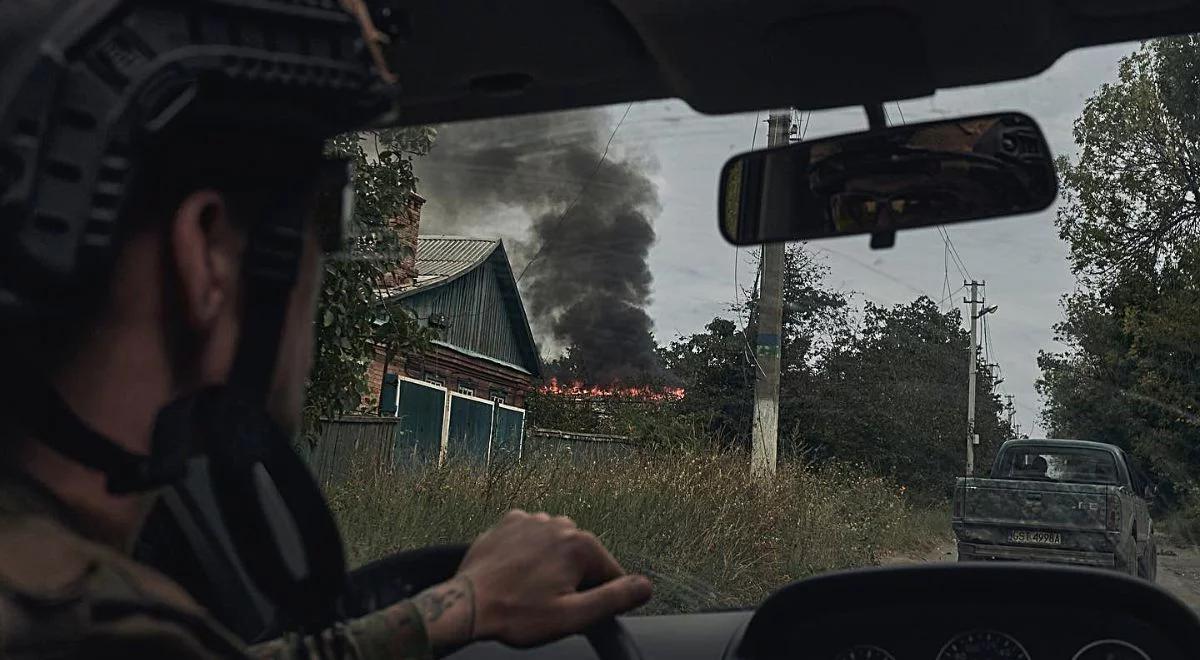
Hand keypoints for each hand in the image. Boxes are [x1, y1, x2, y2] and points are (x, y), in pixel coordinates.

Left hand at [413, 509, 651, 650]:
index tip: (572, 611)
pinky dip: (530, 553)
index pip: (609, 573)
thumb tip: (646, 586)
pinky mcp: (508, 522)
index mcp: (580, 545)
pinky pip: (532, 537)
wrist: (466, 605)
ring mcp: (532, 519)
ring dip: (551, 566)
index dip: (596, 597)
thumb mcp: (573, 616)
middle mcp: (559, 523)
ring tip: (528, 591)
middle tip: (547, 604)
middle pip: (583, 557)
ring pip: (557, 546)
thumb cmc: (517, 614)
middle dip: (573, 580)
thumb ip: (614, 598)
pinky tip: (516, 573)